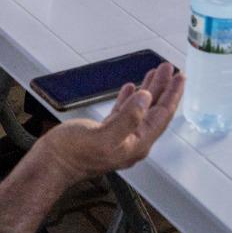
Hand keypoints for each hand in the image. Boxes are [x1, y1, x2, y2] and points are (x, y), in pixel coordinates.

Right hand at [37, 62, 183, 182]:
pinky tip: (130, 88)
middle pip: (154, 110)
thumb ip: (127, 118)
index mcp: (137, 143)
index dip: (172, 94)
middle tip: (168, 69)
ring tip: (155, 73)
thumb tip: (145, 99)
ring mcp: (119, 137)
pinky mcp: (106, 133)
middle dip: (163, 88)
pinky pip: (125, 112)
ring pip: (141, 108)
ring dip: (149, 89)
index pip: (162, 115)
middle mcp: (132, 141)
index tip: (180, 77)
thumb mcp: (103, 136)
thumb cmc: (73, 154)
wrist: (51, 164)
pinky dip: (130, 98)